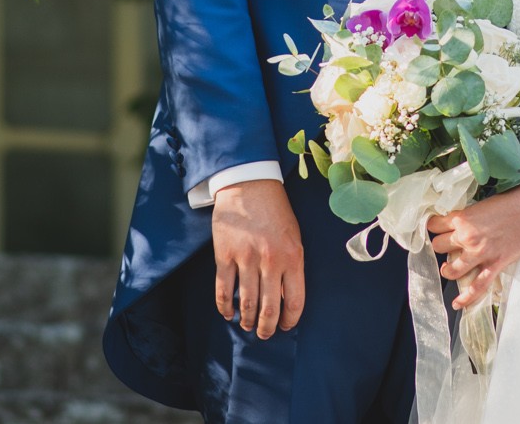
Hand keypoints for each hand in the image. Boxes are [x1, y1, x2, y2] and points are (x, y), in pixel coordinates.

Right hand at [210, 178, 304, 339]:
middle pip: (269, 308)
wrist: (250, 184)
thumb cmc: (276, 212)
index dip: (289, 320)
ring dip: (246, 320)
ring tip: (247, 325)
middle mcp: (271, 261)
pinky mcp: (224, 255)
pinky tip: (227, 313)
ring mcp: (246, 258)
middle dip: (266, 327)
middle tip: (263, 334)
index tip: (284, 327)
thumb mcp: (294, 237)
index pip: (295, 301)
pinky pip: (224, 290)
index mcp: (293, 257)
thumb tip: (285, 299)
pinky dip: (225, 307)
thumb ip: (291, 267)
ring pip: (246, 303)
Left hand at [427, 186, 519, 310]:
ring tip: (449, 268)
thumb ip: (468, 216)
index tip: (436, 229)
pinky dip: (466, 297)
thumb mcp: (483, 204)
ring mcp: (480, 253)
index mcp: (462, 217)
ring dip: (448, 269)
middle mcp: (466, 236)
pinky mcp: (495, 265)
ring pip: (451, 268)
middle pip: (438, 246)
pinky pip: (476, 286)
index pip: (434, 225)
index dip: (434, 228)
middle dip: (442, 246)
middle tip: (448, 245)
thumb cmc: (513, 201)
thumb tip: (460, 225)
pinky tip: (457, 303)